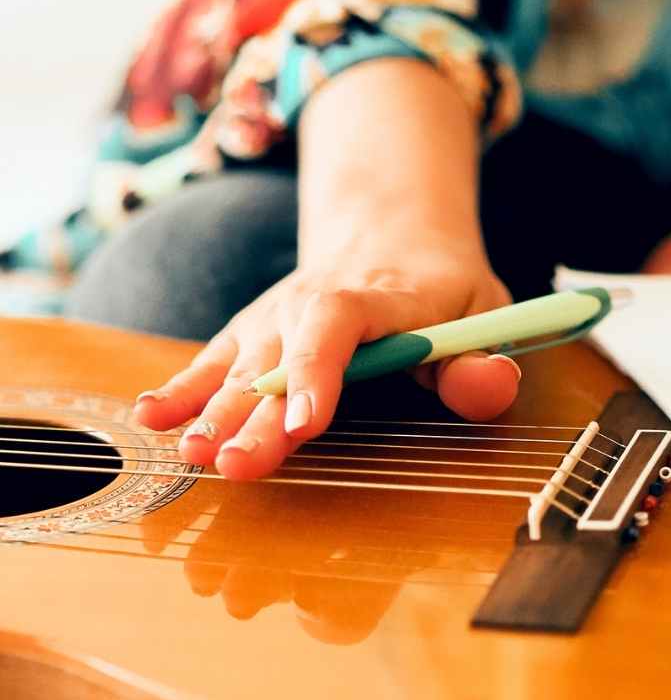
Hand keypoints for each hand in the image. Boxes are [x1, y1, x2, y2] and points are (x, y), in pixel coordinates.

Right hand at [133, 244, 519, 480]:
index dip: (318, 371)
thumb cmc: (443, 291)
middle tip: (235, 466)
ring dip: (212, 414)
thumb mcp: (482, 314)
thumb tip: (490, 387)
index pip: (338, 324)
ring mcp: (274, 319)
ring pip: (240, 369)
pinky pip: (212, 362)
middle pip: (278, 361)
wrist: (391, 233)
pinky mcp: (250, 335)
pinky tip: (152, 419)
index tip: (307, 423)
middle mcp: (311, 303)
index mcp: (374, 296)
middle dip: (256, 418)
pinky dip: (181, 390)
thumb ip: (482, 361)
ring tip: (192, 455)